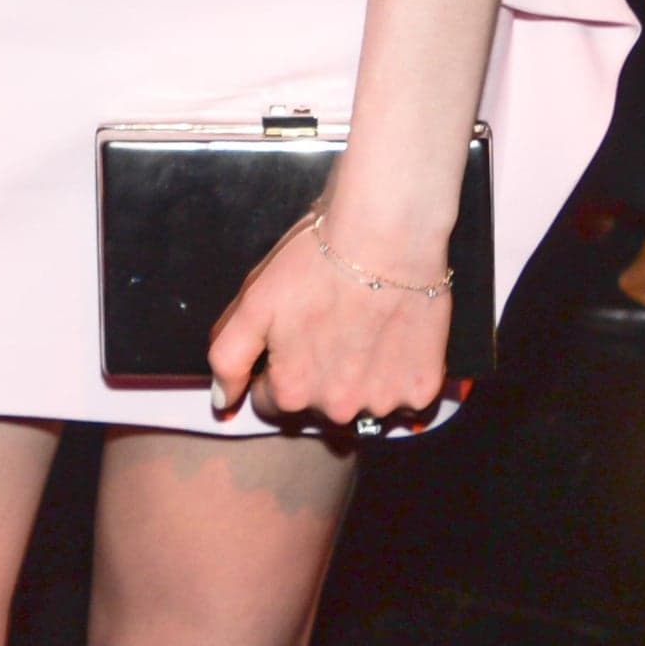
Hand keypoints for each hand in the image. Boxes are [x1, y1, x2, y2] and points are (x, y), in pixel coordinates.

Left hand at [208, 214, 450, 433]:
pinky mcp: (422, 392)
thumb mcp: (253, 301)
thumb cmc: (314, 261)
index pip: (270, 402)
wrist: (385, 235)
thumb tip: (223, 404)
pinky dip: (398, 377)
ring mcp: (383, 405)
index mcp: (291, 391)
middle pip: (317, 407)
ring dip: (358, 382)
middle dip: (316, 378)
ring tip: (363, 332)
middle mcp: (337, 411)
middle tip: (328, 329)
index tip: (289, 339)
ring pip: (361, 405)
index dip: (275, 369)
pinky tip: (393, 339)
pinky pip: (405, 399)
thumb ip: (229, 358)